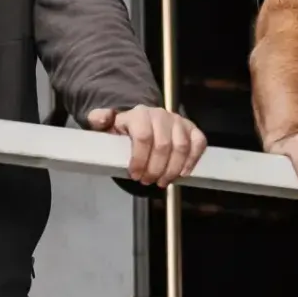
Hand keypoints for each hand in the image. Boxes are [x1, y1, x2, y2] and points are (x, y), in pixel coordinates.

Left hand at [87, 105, 207, 186]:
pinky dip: (192, 160)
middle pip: (163, 145)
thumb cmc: (125, 129)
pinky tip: (183, 173)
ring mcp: (179, 121)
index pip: (143, 137)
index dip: (139, 159)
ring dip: (173, 169)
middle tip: (147, 181)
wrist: (143, 121)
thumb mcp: (106, 125)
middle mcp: (161, 115)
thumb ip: (99, 119)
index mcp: (139, 114)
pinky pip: (198, 143)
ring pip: (181, 147)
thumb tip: (101, 118)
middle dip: (155, 169)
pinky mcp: (192, 129)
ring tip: (163, 181)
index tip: (134, 175)